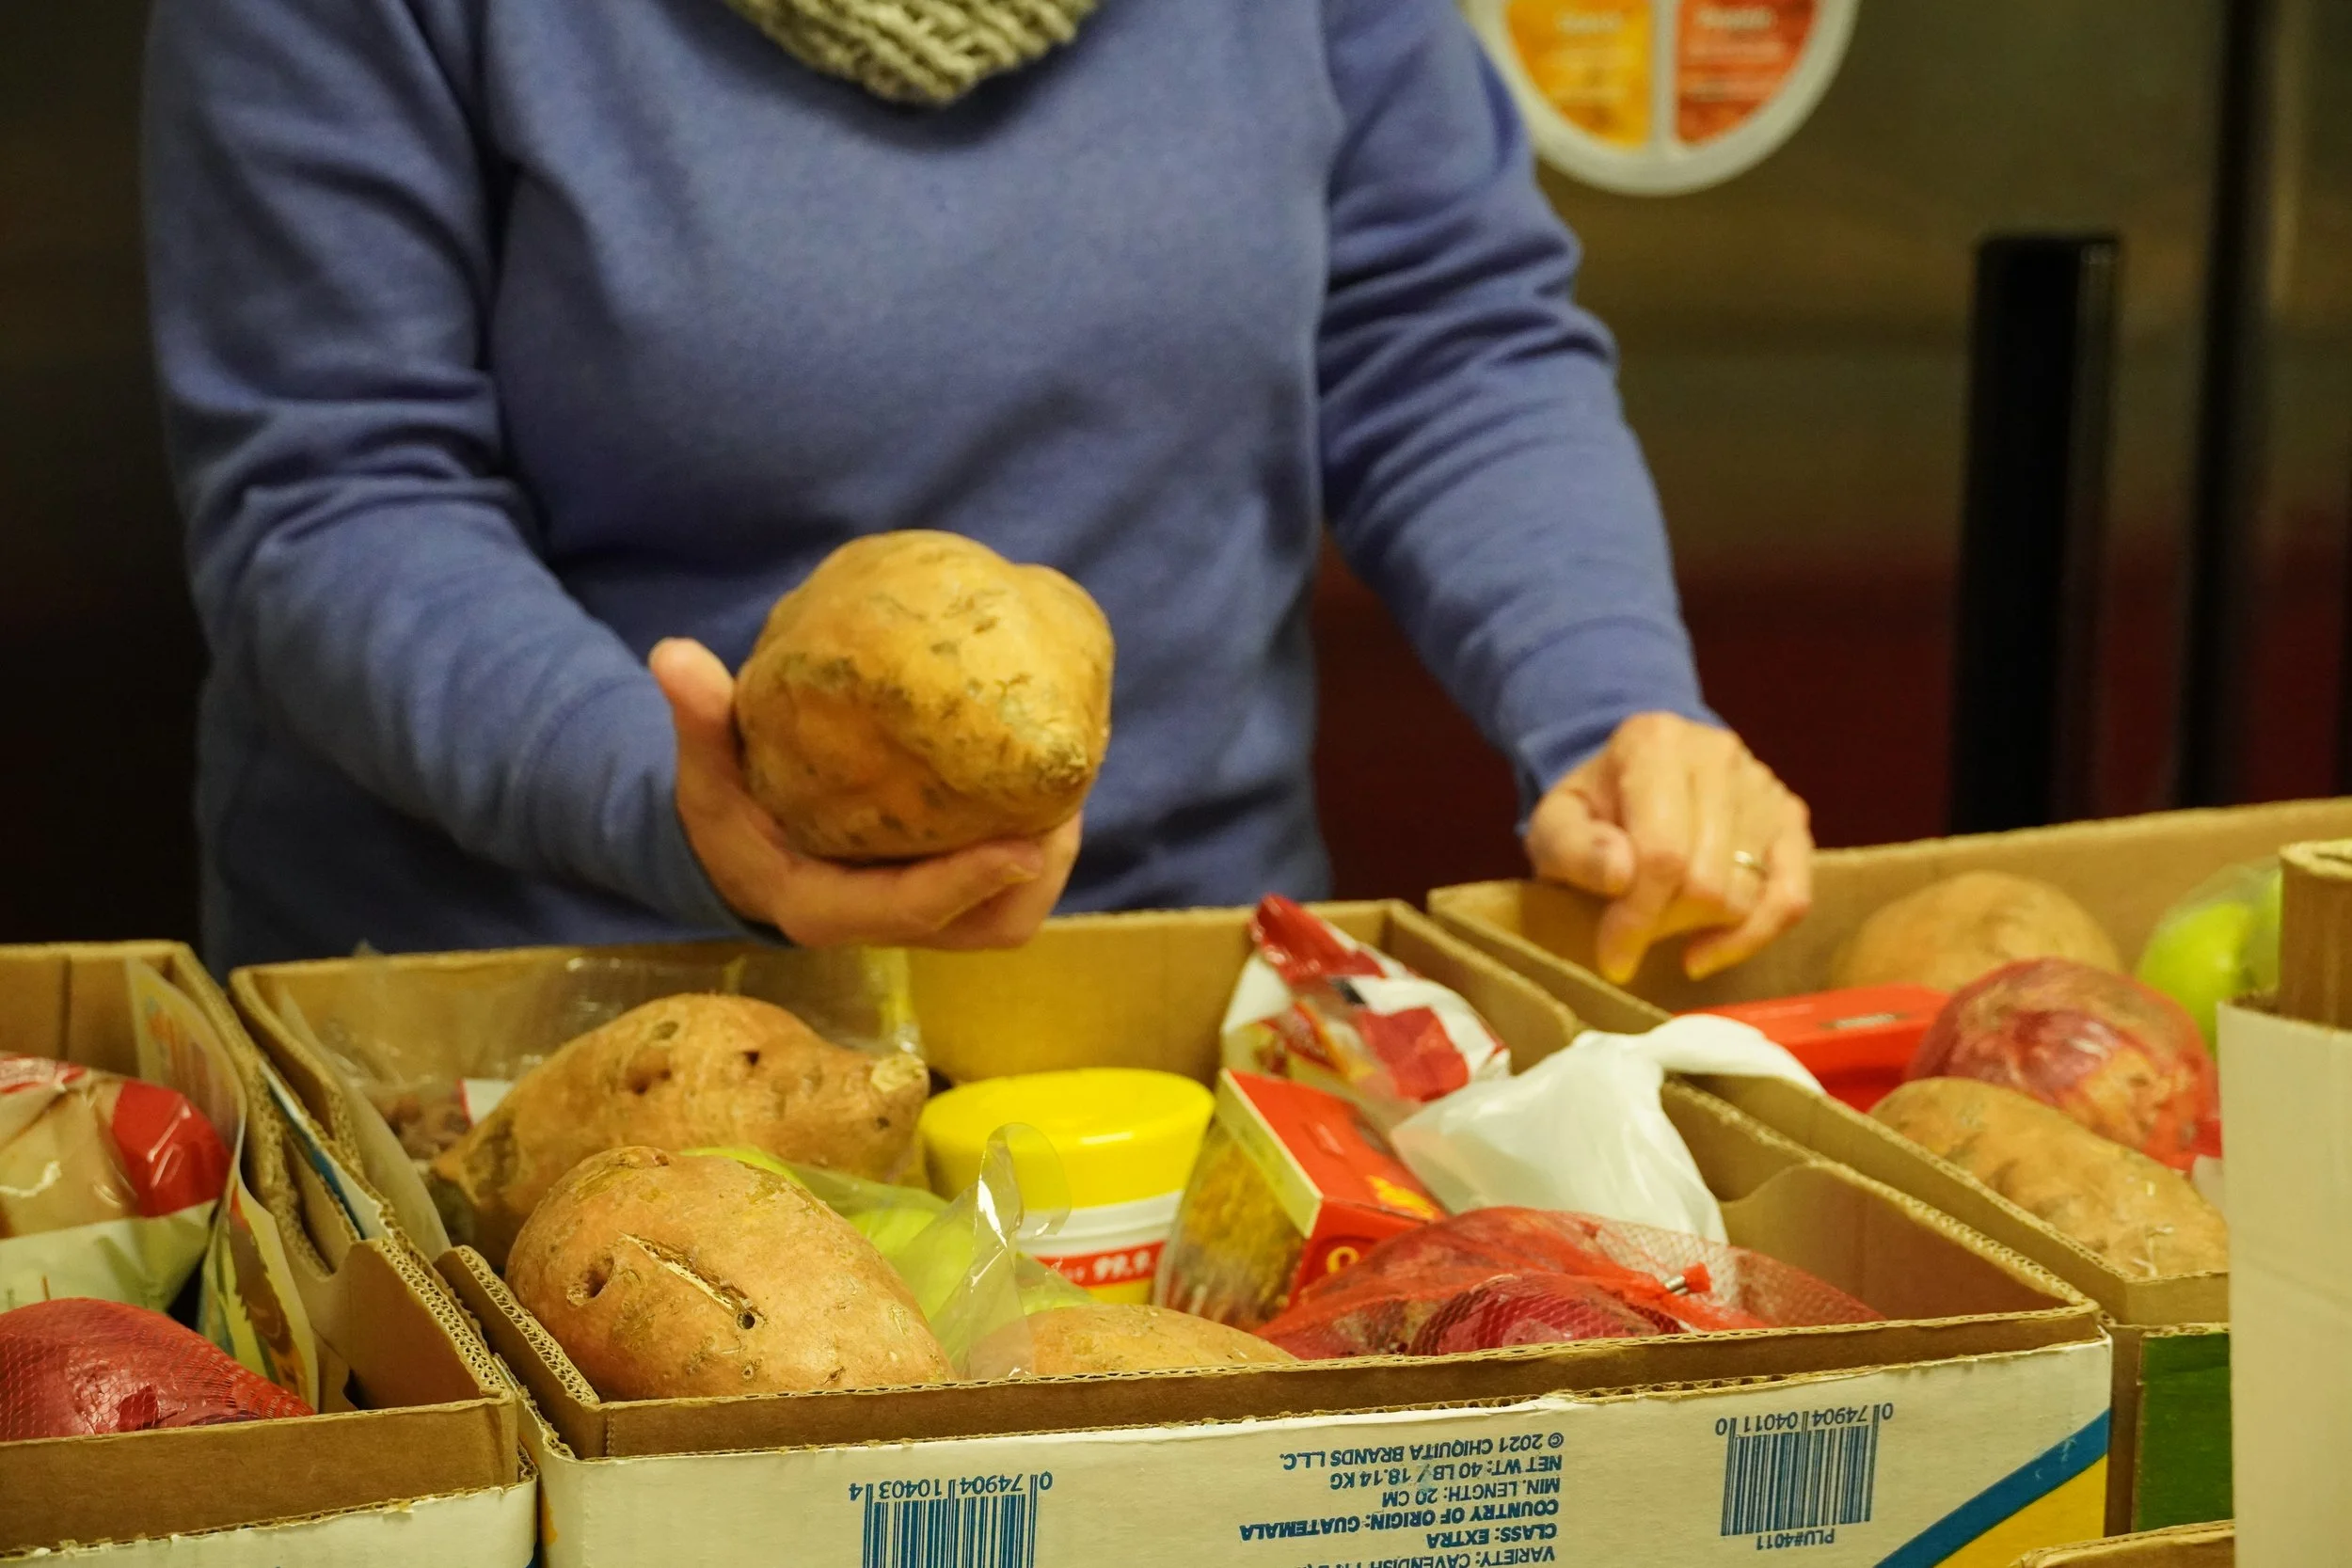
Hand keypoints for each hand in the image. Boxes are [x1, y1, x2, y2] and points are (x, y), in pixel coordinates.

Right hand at [651, 638, 1081, 949]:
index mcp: (824, 906)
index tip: (1025, 842)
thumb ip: (699, 721)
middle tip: (1064, 798)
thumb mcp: (705, 770)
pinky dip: (1039, 846)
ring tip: (1069, 786)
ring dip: (1049, 860)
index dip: (968, 882)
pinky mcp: (946, 896)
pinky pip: (1009, 888)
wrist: (737, 851)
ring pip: (1009, 913)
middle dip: (1035, 871)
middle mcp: (883, 922)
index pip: (909, 910)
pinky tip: (1050, 784)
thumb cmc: (726, 811)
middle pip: (984, 923)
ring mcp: (922, 915)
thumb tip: (673, 655)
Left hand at [1524, 712, 1811, 983]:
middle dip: (1663, 924)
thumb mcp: (1554, 825)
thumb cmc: (1590, 809)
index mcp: (1654, 744)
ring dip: (1700, 928)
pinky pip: (1792, 896)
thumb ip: (1572, 848)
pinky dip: (1755, 935)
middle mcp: (1719, 755)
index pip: (1663, 854)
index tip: (1613, 959)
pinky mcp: (1790, 817)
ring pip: (1748, 894)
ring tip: (1663, 923)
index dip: (1638, 918)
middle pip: (1708, 880)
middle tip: (1632, 935)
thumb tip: (1620, 875)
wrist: (1628, 778)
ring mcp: (1762, 785)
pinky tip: (1711, 949)